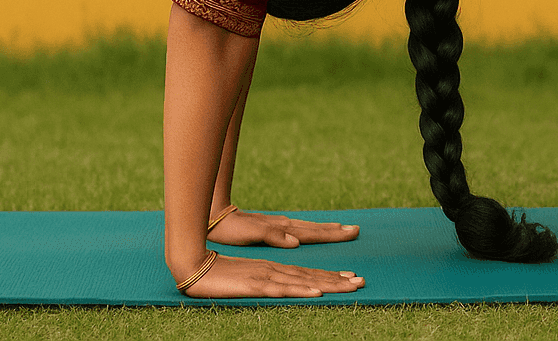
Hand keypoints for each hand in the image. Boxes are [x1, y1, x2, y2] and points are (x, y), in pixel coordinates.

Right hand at [180, 252, 363, 298]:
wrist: (194, 265)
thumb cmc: (222, 273)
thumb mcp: (250, 277)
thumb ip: (270, 279)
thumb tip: (289, 285)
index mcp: (276, 268)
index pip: (309, 273)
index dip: (332, 276)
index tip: (352, 279)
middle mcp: (276, 270)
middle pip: (313, 276)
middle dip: (339, 280)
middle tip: (362, 282)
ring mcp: (267, 276)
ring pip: (304, 281)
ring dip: (328, 284)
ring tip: (350, 286)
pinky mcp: (255, 284)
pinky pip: (281, 288)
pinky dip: (300, 290)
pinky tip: (315, 292)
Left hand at [207, 207, 360, 247]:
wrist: (217, 216)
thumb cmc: (232, 228)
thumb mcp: (251, 233)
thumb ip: (273, 236)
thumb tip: (296, 242)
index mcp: (283, 229)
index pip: (313, 233)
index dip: (332, 234)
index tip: (351, 232)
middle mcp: (285, 226)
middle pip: (315, 229)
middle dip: (335, 231)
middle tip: (356, 230)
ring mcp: (280, 225)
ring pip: (309, 228)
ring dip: (326, 230)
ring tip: (342, 229)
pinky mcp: (273, 227)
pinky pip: (299, 229)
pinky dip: (311, 231)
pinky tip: (313, 232)